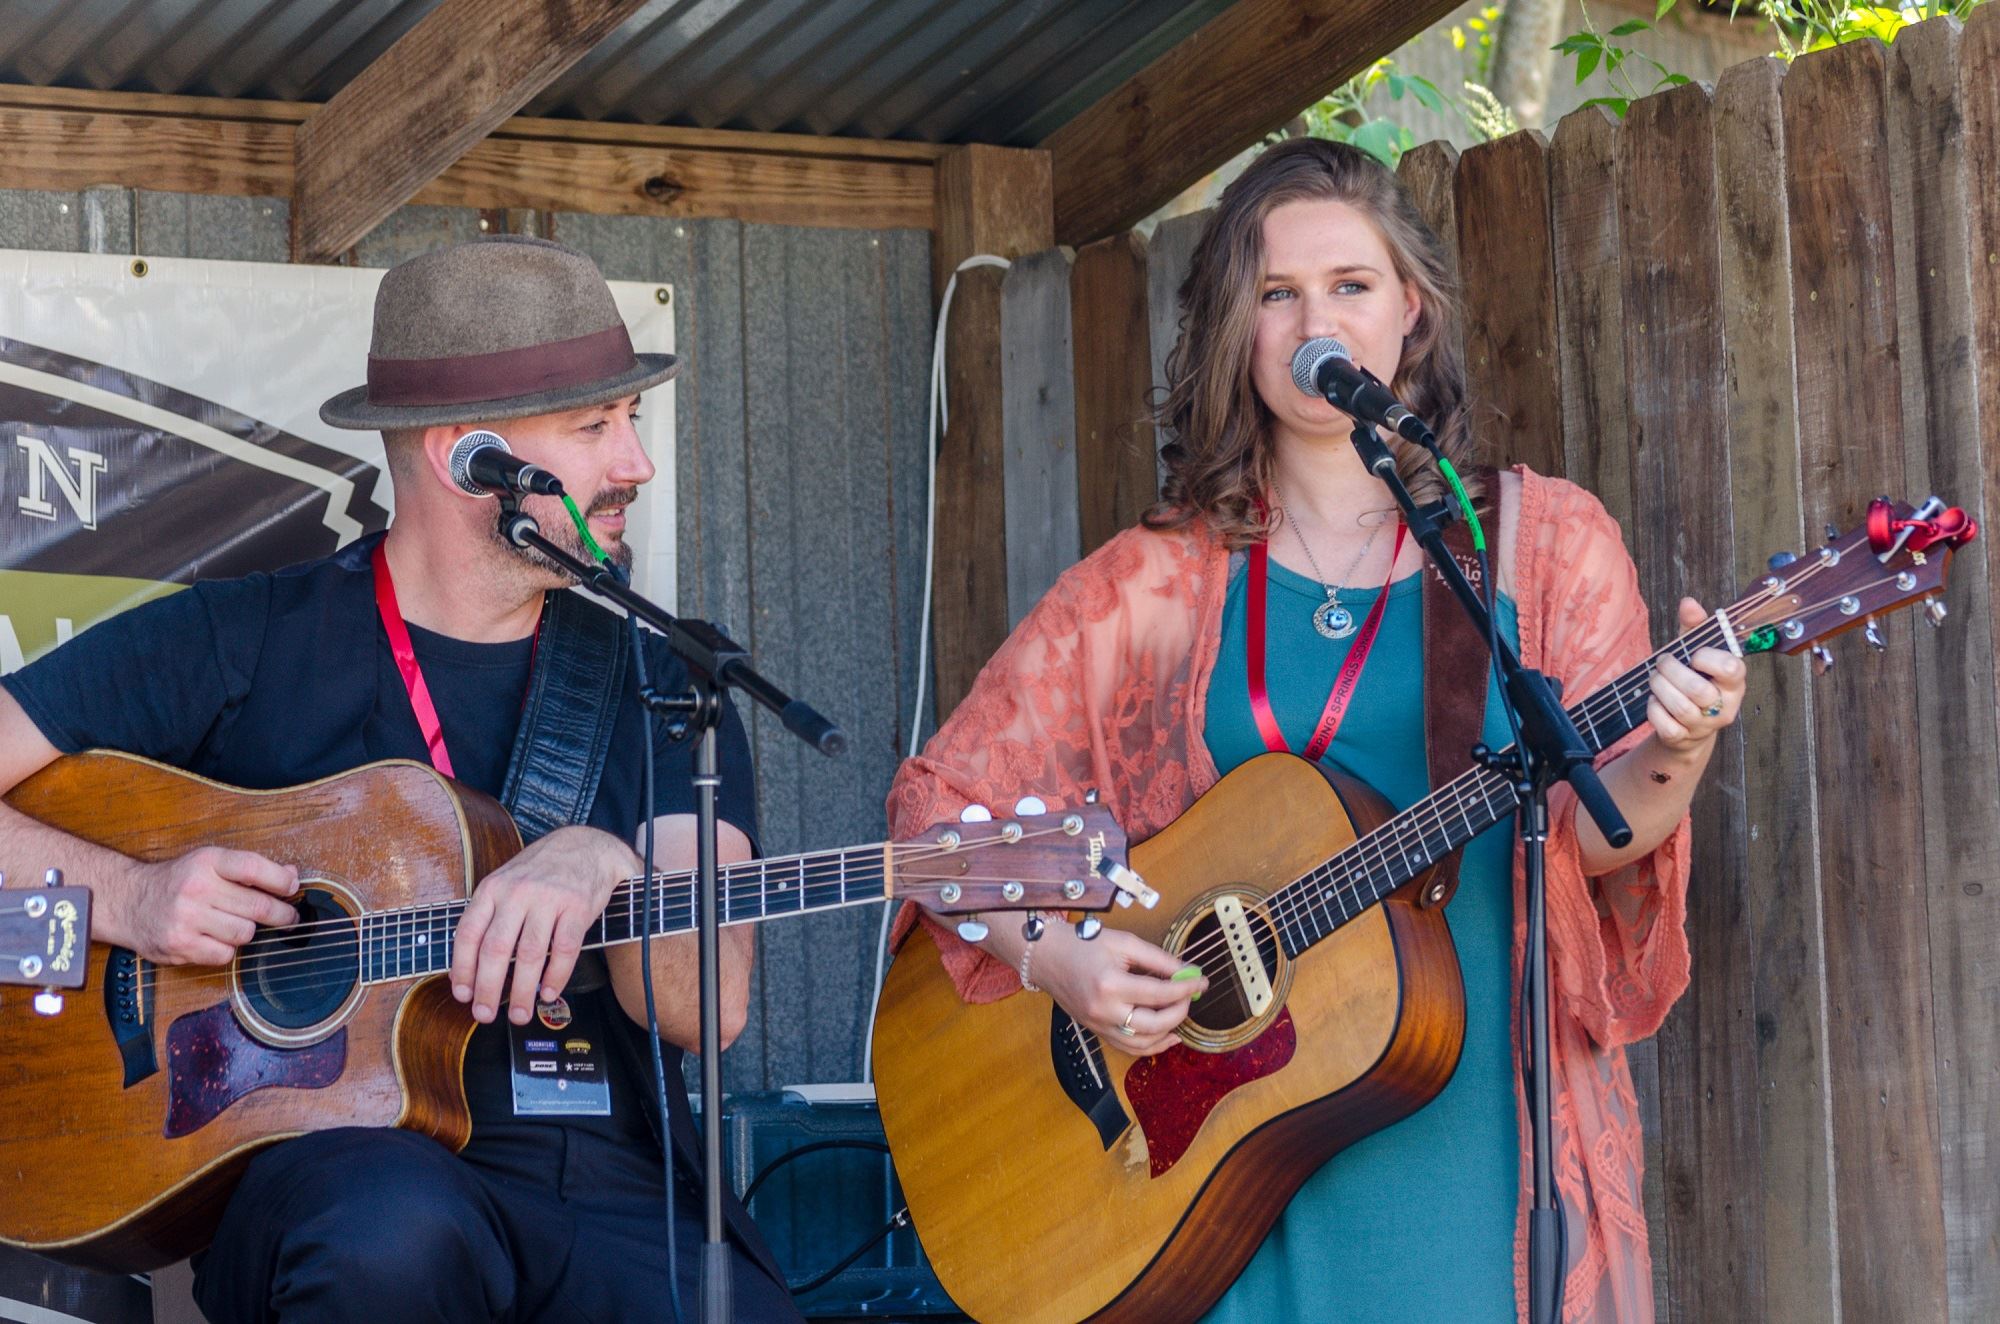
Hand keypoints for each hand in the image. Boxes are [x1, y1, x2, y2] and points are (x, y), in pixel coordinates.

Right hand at [113, 847, 300, 965]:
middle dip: (281, 914)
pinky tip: (216, 938)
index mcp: (206, 862)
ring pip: (244, 933)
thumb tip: (292, 876)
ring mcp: (186, 919)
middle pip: (257, 906)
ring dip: (247, 931)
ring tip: (237, 924)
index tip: (292, 889)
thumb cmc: (178, 882)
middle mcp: (195, 889)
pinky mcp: (179, 946)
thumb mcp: (210, 863)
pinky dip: (226, 949)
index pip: (254, 868)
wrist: (129, 902)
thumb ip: (250, 869)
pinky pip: (225, 955)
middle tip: (289, 917)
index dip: (281, 881)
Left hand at [450, 825, 635, 1025]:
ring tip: (520, 1014)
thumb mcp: (506, 882)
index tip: (463, 994)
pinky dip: (556, 976)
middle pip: (496, 949)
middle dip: (488, 988)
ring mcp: (549, 899)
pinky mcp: (577, 907)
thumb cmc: (541, 871)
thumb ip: (489, 915)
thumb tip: (470, 965)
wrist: (586, 846)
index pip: (469, 934)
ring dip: (523, 991)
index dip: (462, 968)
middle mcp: (517, 892)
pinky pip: (564, 950)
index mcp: (493, 888)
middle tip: (485, 1015)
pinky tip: (548, 993)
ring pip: (530, 954)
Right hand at [1029, 927, 1206, 1056]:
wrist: (1046, 957)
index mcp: (1110, 985)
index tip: (1201, 981)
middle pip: (1155, 1024)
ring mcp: (1098, 1025)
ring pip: (1144, 1043)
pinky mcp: (1096, 1031)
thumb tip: (1188, 971)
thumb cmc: (1082, 944)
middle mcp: (1104, 1011)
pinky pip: (1129, 1048)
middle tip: (1190, 995)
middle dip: (1180, 1011)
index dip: (1186, 988)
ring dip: (1169, 1031)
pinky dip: (1152, 1045)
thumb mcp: (1124, 942)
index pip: (1159, 993)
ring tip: (1181, 1012)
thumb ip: (1158, 959)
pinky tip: (1168, 1035)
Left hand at [1647, 597, 1747, 753]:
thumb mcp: (1696, 649)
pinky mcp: (1683, 738)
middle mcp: (1724, 706)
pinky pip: (1665, 725)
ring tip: (1655, 678)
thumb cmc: (1694, 677)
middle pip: (1699, 690)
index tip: (1694, 654)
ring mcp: (1704, 726)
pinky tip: (1654, 700)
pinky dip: (1653, 709)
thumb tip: (1688, 602)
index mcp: (1734, 681)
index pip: (1732, 669)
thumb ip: (1695, 626)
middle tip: (1662, 662)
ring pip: (1681, 707)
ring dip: (1660, 687)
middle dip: (1672, 670)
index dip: (1708, 658)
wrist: (1687, 723)